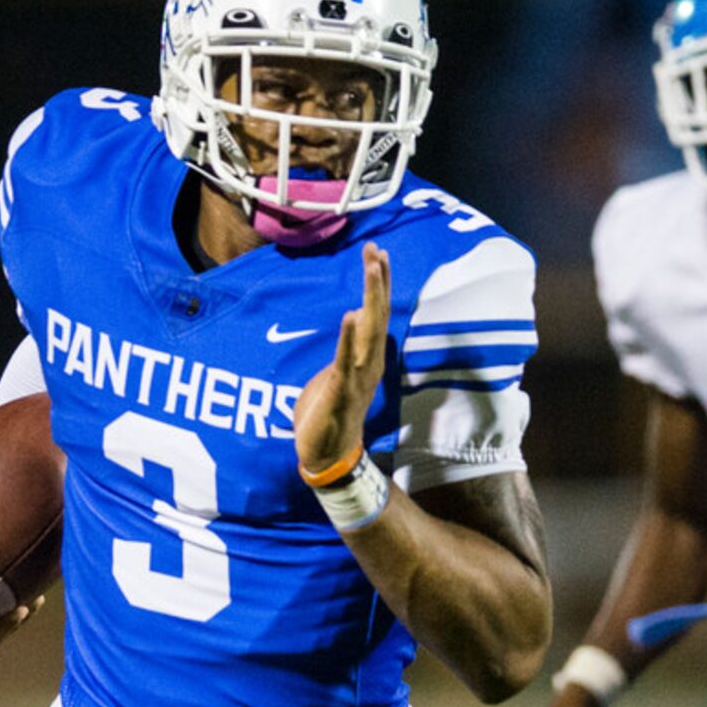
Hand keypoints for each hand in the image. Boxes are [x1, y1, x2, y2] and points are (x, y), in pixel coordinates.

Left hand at [293, 243, 390, 478]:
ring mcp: (357, 376)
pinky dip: (347, 337)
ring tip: (372, 268)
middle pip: (377, 316)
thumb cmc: (329, 415)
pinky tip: (350, 313)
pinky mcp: (341, 390)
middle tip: (376, 250)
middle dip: (377, 282)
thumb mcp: (338, 373)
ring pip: (368, 331)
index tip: (377, 254)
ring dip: (371, 298)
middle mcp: (368, 364)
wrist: (327, 456)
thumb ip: (347, 348)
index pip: (375, 314)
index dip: (378, 284)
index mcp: (366, 359)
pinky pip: (345, 359)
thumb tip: (354, 321)